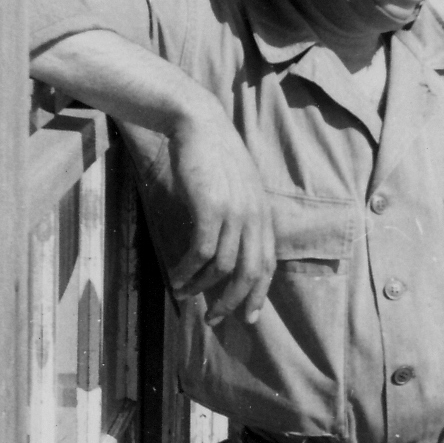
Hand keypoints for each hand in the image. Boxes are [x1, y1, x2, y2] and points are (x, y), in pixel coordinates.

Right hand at [163, 101, 274, 323]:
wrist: (199, 123)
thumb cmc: (213, 156)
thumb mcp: (237, 189)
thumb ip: (240, 218)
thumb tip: (230, 253)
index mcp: (263, 215)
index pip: (267, 264)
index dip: (257, 294)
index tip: (247, 317)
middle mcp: (255, 217)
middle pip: (249, 273)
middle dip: (232, 302)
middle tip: (214, 319)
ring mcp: (235, 212)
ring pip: (223, 266)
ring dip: (201, 287)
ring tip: (184, 293)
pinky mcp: (211, 208)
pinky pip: (202, 252)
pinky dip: (189, 270)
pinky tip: (176, 276)